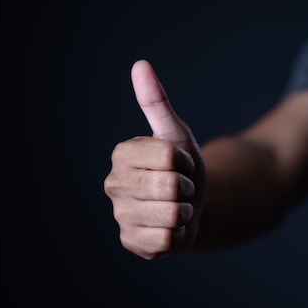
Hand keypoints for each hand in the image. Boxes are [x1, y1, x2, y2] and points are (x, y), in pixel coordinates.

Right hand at [104, 60, 205, 258]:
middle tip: (180, 188)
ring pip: (173, 213)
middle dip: (188, 187)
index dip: (186, 161)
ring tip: (175, 206)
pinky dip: (178, 234)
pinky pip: (167, 240)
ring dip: (185, 211)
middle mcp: (114, 184)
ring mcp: (121, 216)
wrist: (193, 206)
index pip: (170, 156)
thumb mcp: (176, 135)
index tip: (180, 164)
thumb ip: (157, 103)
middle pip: (172, 185)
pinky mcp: (131, 243)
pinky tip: (170, 227)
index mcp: (122, 154)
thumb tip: (140, 65)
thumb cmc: (183, 168)